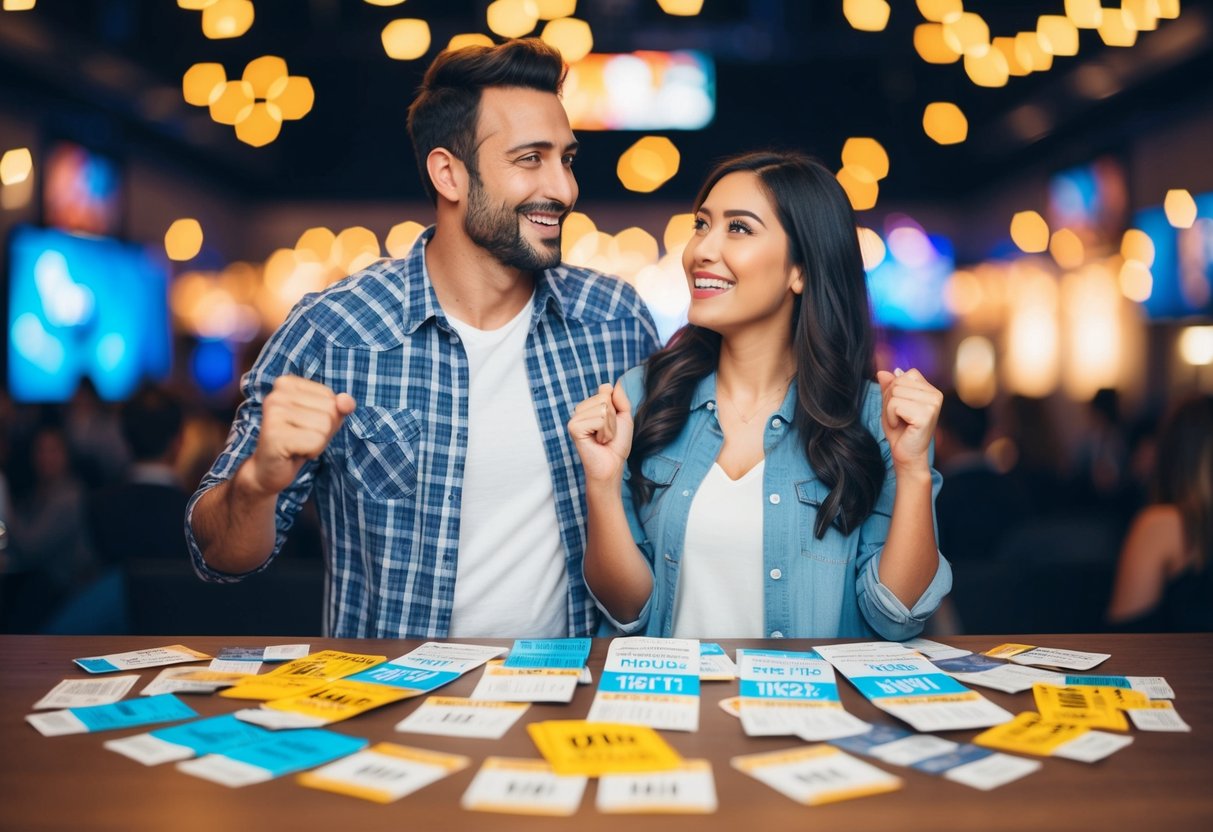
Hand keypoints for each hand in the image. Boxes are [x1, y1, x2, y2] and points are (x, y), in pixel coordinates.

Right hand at [240, 375, 356, 496]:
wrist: (268, 470)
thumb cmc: (298, 441)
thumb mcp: (324, 420)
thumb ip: (339, 407)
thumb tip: (347, 401)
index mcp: (287, 383)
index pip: (331, 397)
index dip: (327, 417)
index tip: (305, 425)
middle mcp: (277, 394)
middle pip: (330, 411)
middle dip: (324, 431)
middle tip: (301, 438)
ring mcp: (273, 413)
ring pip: (325, 426)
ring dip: (317, 443)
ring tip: (298, 445)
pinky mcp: (274, 434)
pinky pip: (316, 441)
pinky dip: (311, 452)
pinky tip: (293, 453)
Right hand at [567, 382, 632, 484]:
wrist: (612, 465)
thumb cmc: (617, 444)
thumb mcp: (624, 417)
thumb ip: (621, 399)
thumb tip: (615, 382)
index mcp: (589, 406)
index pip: (606, 388)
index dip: (616, 407)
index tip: (612, 424)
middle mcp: (580, 410)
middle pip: (605, 397)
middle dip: (613, 418)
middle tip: (607, 434)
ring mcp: (575, 418)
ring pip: (603, 408)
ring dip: (610, 427)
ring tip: (603, 439)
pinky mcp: (574, 427)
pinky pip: (599, 419)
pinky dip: (605, 432)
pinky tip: (598, 442)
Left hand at [875, 368, 941, 472]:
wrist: (906, 455)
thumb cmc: (900, 431)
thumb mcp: (890, 405)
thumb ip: (888, 387)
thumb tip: (881, 372)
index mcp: (931, 390)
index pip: (905, 374)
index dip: (894, 391)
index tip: (900, 409)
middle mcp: (936, 394)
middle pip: (898, 382)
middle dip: (890, 401)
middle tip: (898, 417)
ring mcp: (933, 404)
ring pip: (894, 393)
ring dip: (889, 410)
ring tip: (900, 422)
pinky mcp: (926, 414)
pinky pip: (895, 405)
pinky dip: (891, 417)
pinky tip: (901, 426)